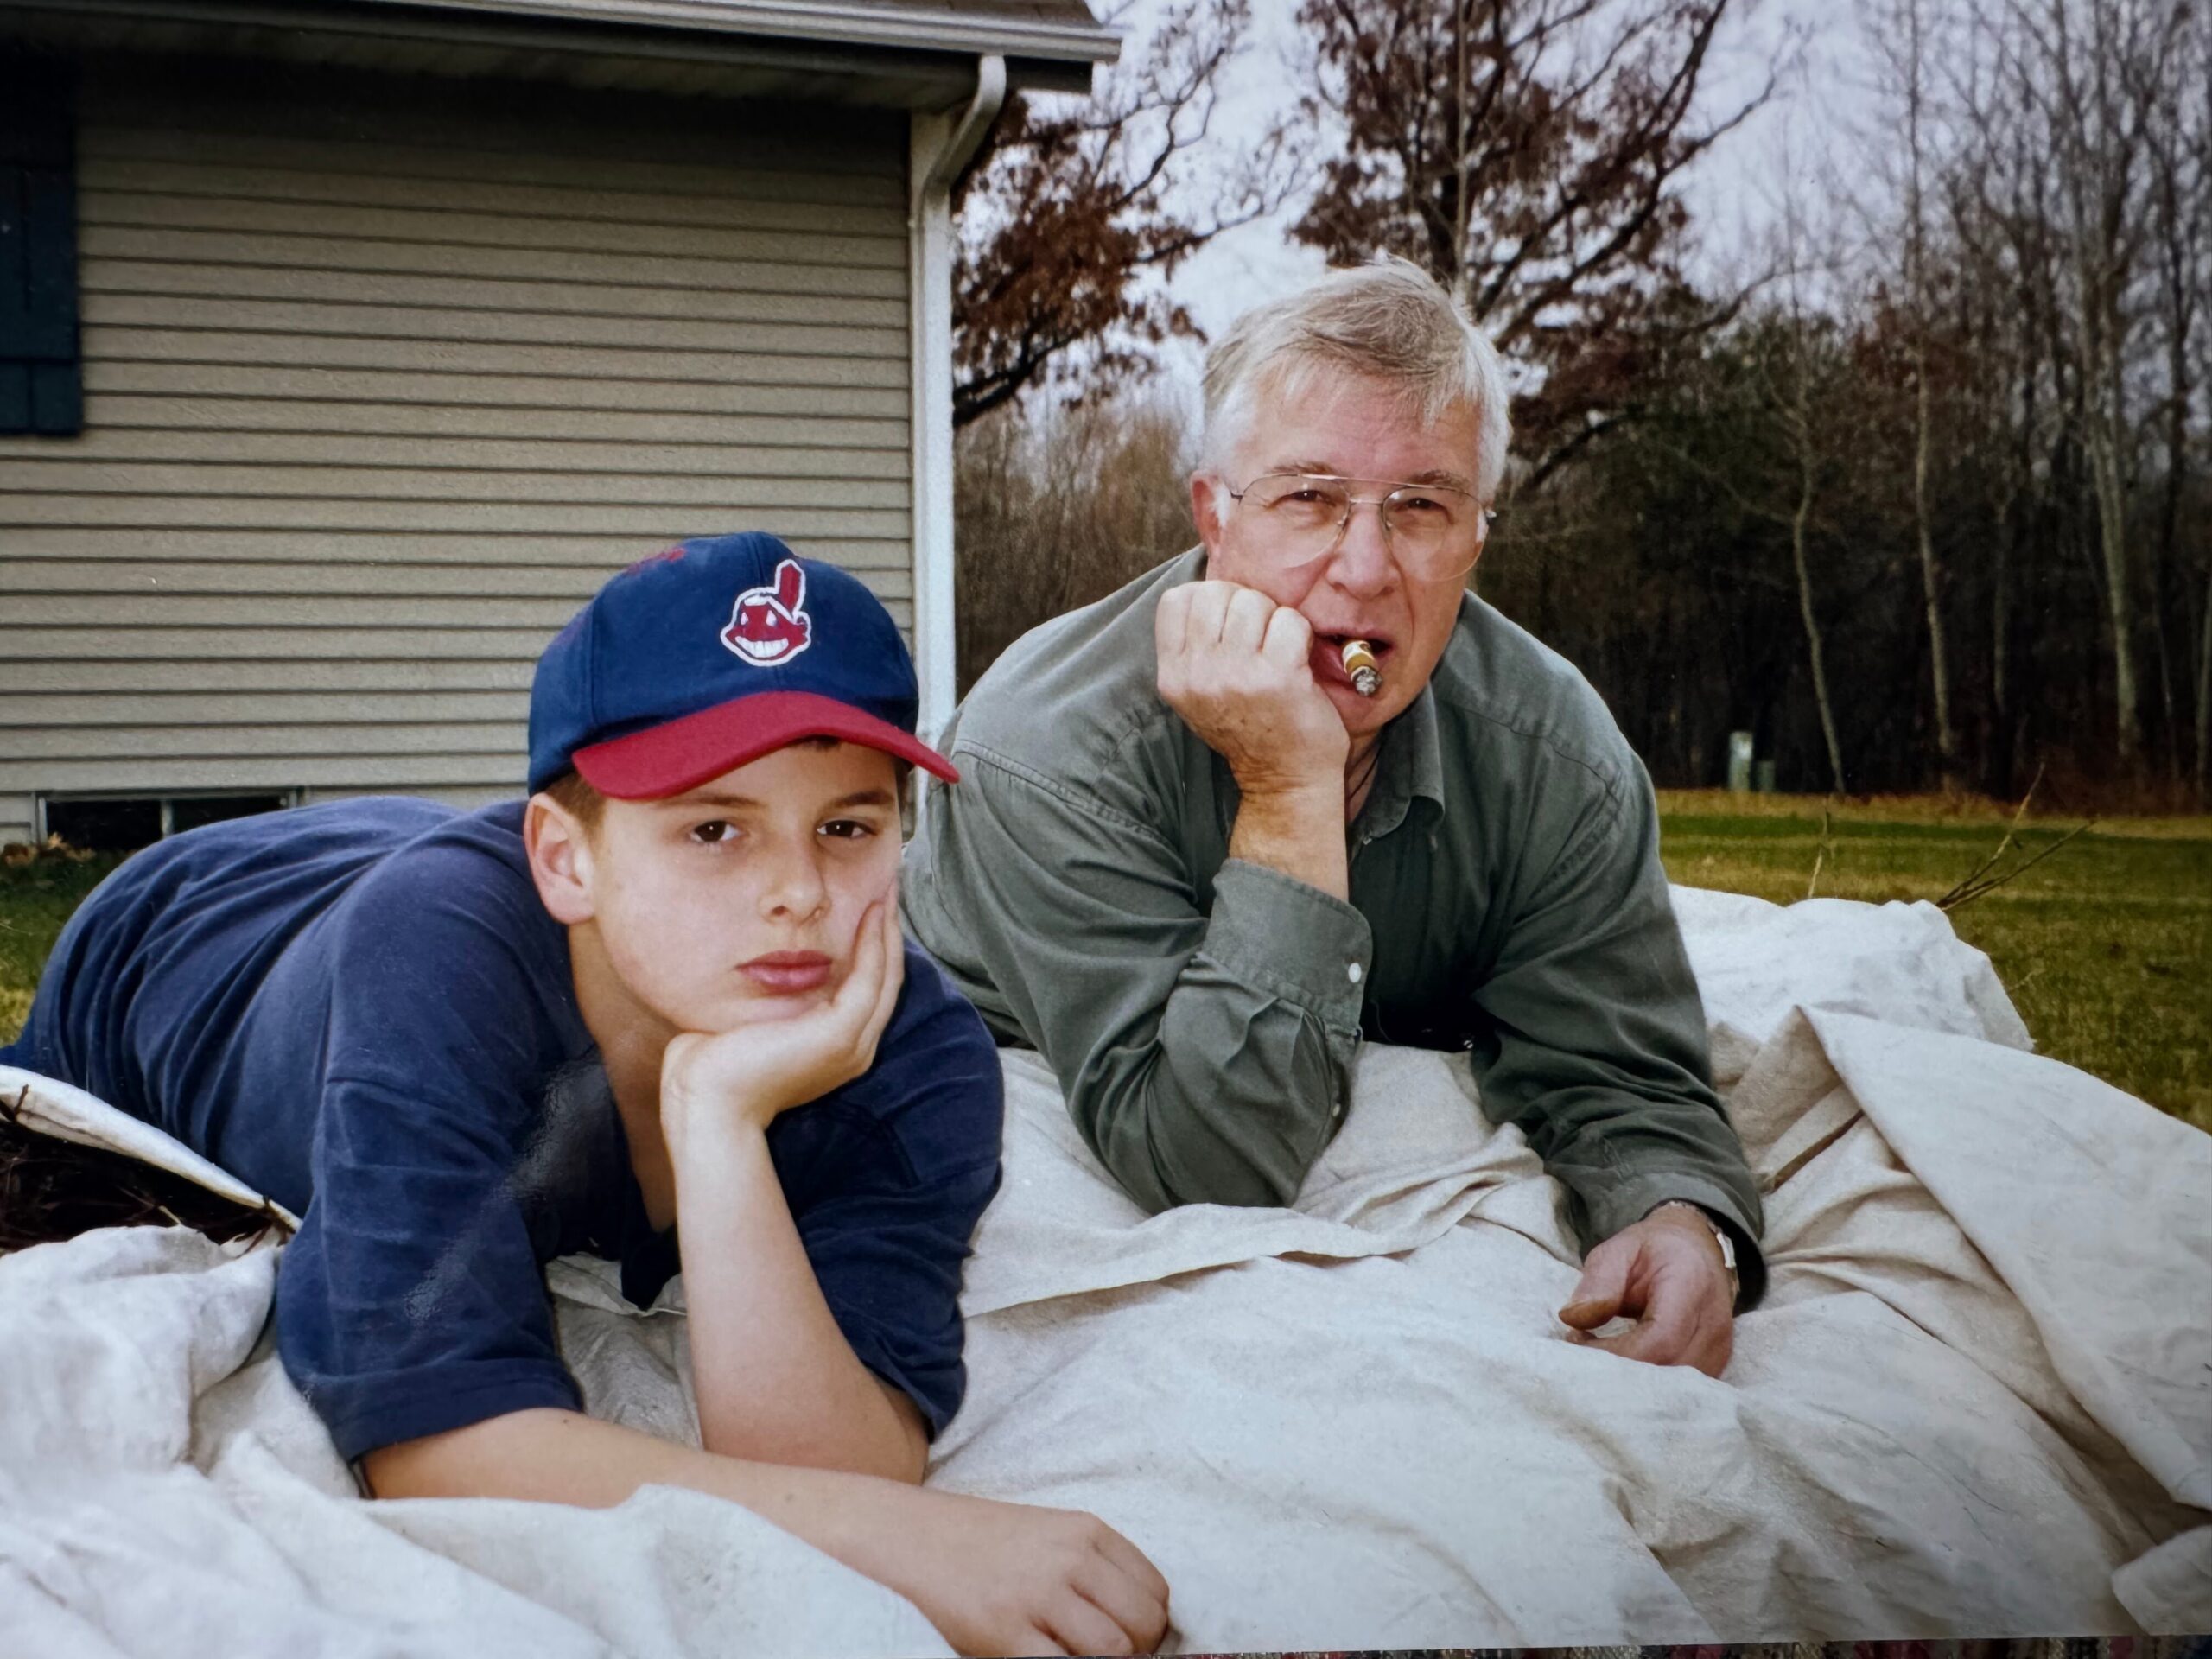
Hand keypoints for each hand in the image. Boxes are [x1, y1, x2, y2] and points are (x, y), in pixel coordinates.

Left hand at [660, 900, 904, 1157]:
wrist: (705, 1101)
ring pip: (885, 974)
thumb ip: (767, 995)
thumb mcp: (751, 1021)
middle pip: (886, 978)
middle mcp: (854, 1048)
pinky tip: (872, 911)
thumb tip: (755, 961)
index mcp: (836, 1048)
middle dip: (889, 930)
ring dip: (889, 929)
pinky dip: (875, 942)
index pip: (867, 988)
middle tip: (889, 886)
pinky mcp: (840, 1034)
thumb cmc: (712, 1065)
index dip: (874, 946)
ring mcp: (851, 1044)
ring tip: (888, 890)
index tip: (870, 905)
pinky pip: (869, 977)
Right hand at [872, 1486, 1170, 1656]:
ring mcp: (1038, 1595)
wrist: (905, 1537)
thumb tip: (1137, 1624)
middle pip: (1144, 1623)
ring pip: (1114, 1651)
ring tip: (1071, 1658)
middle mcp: (1070, 1558)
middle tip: (1105, 1658)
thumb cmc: (978, 1543)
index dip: (1150, 1625)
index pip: (1155, 1591)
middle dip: (1135, 1652)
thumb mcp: (1047, 1536)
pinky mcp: (1005, 1631)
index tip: (1130, 1638)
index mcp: (1086, 1531)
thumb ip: (1092, 1568)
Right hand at [1154, 579, 1346, 795]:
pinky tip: (1298, 659)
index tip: (1230, 623)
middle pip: (1217, 593)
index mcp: (1173, 676)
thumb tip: (1211, 589)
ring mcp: (1235, 675)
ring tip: (1278, 649)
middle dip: (1245, 605)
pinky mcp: (1276, 677)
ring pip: (1253, 602)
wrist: (1284, 779)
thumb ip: (1194, 647)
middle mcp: (1197, 674)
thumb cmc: (1248, 728)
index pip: (1176, 599)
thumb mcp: (1199, 693)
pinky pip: (1289, 620)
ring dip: (1274, 618)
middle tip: (1260, 638)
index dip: (1209, 598)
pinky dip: (1300, 633)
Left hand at [1555, 1204, 1734, 1376]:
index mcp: (1690, 1287)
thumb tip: (1573, 1318)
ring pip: (1675, 1390)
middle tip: (1581, 1356)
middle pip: (1668, 1372)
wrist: (1698, 1251)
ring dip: (1632, 1383)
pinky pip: (1681, 1391)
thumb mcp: (1620, 1249)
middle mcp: (1714, 1324)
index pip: (1659, 1341)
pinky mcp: (1716, 1365)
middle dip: (1618, 1373)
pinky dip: (1647, 1387)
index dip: (1615, 1353)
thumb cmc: (1656, 1250)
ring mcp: (1719, 1349)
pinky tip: (1622, 1367)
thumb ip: (1599, 1281)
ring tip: (1599, 1358)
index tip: (1577, 1342)